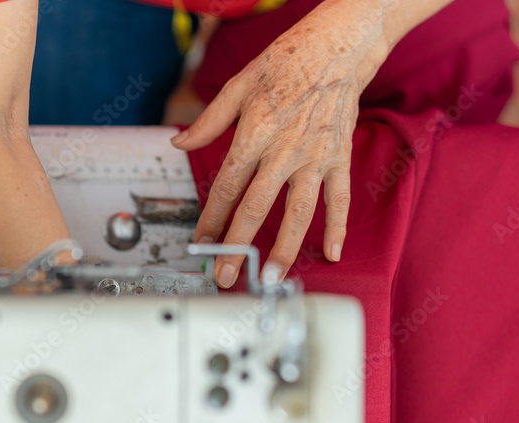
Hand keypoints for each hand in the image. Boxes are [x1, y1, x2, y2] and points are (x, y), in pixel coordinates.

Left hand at [172, 0, 396, 286]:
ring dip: (285, 249)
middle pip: (256, 207)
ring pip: (299, 212)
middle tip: (225, 275)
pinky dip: (338, 227)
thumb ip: (208, 121)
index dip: (212, 219)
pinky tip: (333, 253)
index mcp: (255, 133)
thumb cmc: (286, 63)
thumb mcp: (238, 84)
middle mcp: (285, 150)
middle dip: (238, 246)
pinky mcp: (339, 158)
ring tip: (271, 278)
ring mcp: (315, 157)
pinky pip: (339, 199)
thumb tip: (179, 143)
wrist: (336, 48)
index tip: (200, 244)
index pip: (227, 186)